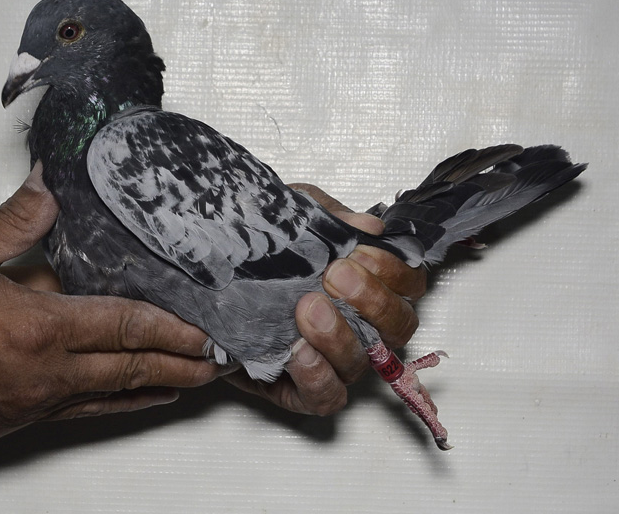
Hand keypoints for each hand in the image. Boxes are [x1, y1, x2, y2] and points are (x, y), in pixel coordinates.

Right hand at [0, 162, 221, 442]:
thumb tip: (47, 186)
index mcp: (38, 327)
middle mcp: (48, 372)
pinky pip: (86, 412)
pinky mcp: (21, 419)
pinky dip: (122, 405)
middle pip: (132, 366)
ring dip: (161, 385)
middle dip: (182, 363)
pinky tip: (139, 398)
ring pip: (115, 394)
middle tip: (222, 363)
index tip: (207, 331)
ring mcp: (37, 401)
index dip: (172, 328)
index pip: (124, 324)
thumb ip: (11, 223)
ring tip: (196, 381)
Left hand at [225, 183, 425, 414]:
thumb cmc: (260, 254)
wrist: (210, 283)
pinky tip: (297, 351)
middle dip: (371, 300)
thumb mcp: (292, 221)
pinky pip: (327, 397)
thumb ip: (330, 220)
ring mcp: (336, 361)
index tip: (360, 253)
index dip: (394, 272)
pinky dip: (317, 376)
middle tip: (334, 275)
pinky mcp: (303, 389)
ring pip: (362, 363)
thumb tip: (368, 225)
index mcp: (368, 286)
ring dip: (338, 336)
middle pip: (398, 327)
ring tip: (307, 309)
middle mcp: (361, 327)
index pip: (409, 286)